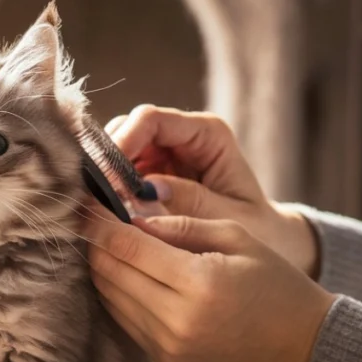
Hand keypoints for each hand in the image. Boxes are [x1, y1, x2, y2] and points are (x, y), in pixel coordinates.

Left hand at [85, 204, 334, 361]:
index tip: (87, 200)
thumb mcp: (235, 236)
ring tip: (102, 238)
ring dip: (101, 265)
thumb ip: (180, 225)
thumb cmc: (272, 279)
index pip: (128, 246)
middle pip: (110, 272)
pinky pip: (122, 316)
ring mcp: (166, 344)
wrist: (297, 341)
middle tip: (88, 215)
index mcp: (198, 283)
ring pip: (109, 295)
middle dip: (94, 240)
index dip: (100, 222)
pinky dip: (115, 290)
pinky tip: (121, 268)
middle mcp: (176, 319)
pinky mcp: (162, 357)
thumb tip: (130, 217)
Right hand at [108, 105, 319, 277]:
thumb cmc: (257, 228)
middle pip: (126, 129)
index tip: (107, 179)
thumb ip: (191, 203)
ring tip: (97, 207)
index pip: (151, 120)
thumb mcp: (231, 219)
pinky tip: (102, 213)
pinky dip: (106, 192)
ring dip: (103, 177)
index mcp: (206, 134)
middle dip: (106, 161)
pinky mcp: (147, 177)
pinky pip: (116, 176)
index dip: (123, 142)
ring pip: (114, 151)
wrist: (266, 242)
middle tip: (95, 197)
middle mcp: (179, 137)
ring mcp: (160, 155)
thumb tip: (144, 192)